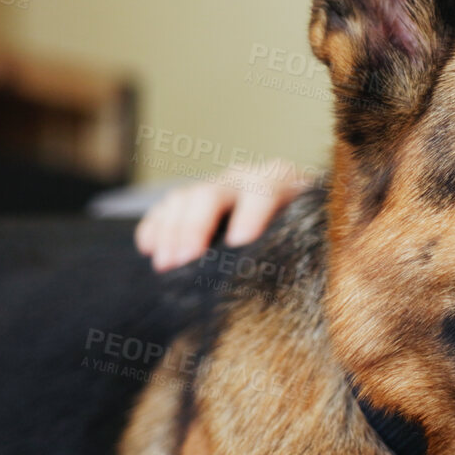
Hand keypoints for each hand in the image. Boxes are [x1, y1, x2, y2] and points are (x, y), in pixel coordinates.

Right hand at [134, 159, 309, 271]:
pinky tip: (148, 247)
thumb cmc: (304, 232)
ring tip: (165, 265)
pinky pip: (165, 207)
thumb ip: (292, 247)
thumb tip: (270, 276)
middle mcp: (243, 177)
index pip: (264, 191)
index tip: (240, 242)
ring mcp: (214, 186)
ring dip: (170, 231)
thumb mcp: (307, 233)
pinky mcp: (192, 198)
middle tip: (185, 260)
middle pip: (211, 193)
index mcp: (279, 181)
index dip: (251, 215)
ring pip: (183, 198)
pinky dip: (154, 225)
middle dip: (195, 227)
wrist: (295, 211)